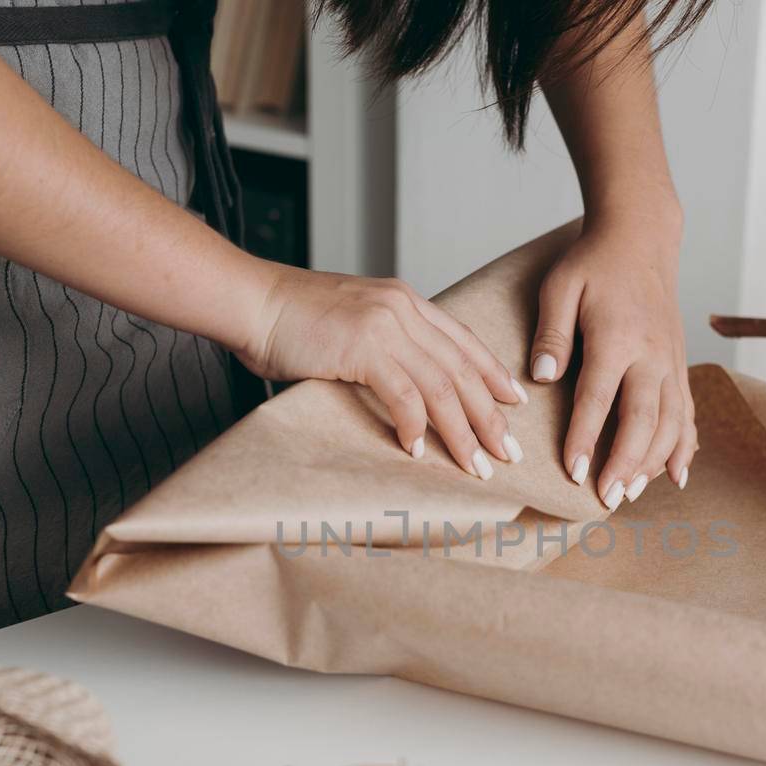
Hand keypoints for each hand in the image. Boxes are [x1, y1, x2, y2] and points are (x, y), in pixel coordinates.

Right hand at [243, 265, 527, 478]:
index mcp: (405, 301)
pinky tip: (419, 450)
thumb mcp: (352, 321)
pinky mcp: (364, 347)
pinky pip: (404, 394)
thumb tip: (403, 384)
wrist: (251, 301)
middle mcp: (403, 309)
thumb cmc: (291, 319)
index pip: (463, 341)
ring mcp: (385, 326)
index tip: (514, 403)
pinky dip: (415, 425)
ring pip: (442, 387)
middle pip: (462, 369)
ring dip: (462, 431)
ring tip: (476, 464)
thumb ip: (383, 343)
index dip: (492, 374)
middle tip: (509, 451)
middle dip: (490, 415)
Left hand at [528, 211, 696, 507]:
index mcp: (617, 337)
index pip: (598, 398)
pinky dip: (683, 447)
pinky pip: (687, 413)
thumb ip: (551, 334)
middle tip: (607, 497)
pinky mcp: (679, 364)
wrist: (642, 236)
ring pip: (671, 422)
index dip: (585, 438)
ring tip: (632, 492)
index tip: (572, 473)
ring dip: (653, 462)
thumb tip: (542, 377)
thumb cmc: (594, 263)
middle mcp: (651, 354)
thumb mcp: (560, 287)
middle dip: (626, 462)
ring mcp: (671, 361)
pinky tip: (675, 476)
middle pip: (642, 419)